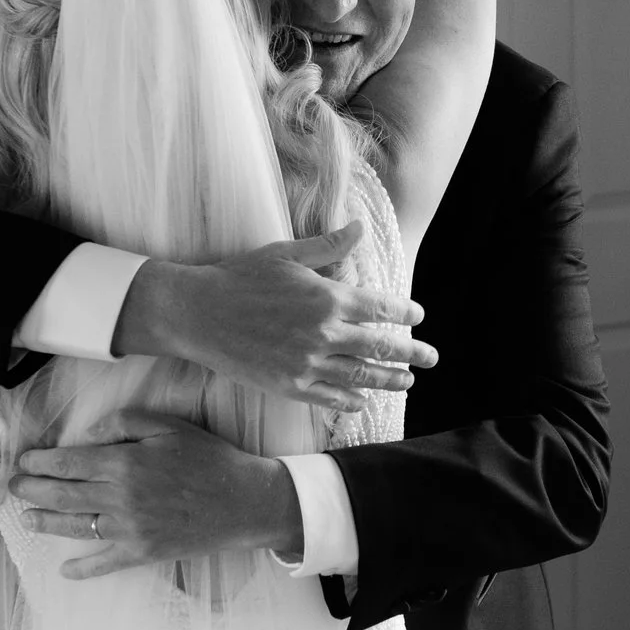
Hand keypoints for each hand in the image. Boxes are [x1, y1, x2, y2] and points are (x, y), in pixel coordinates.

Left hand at [9, 408, 303, 579]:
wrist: (245, 501)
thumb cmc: (209, 459)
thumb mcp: (169, 426)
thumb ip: (123, 423)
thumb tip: (88, 437)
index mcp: (124, 463)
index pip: (67, 462)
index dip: (39, 462)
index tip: (24, 461)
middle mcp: (120, 498)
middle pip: (62, 495)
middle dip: (32, 490)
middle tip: (13, 488)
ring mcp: (129, 530)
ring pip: (74, 527)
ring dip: (44, 523)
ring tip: (27, 519)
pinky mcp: (143, 553)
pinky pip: (103, 564)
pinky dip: (81, 569)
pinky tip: (64, 571)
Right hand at [112, 222, 435, 410]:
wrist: (197, 314)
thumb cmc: (240, 277)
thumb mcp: (286, 254)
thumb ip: (329, 246)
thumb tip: (361, 227)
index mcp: (327, 298)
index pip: (380, 308)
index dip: (404, 313)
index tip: (417, 316)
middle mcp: (323, 334)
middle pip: (380, 347)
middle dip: (411, 353)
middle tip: (432, 357)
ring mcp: (307, 363)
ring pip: (360, 376)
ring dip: (389, 380)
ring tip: (408, 382)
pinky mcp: (289, 385)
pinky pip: (329, 397)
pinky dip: (350, 401)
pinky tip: (363, 401)